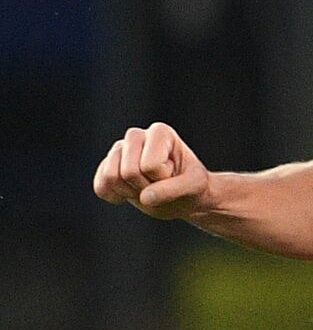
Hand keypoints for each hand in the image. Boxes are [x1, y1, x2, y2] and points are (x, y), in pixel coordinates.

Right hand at [93, 123, 212, 219]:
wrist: (183, 195)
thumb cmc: (192, 186)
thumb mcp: (194, 187)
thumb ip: (173, 190)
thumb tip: (145, 197)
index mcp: (160, 132)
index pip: (150, 166)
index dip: (163, 179)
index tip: (174, 175)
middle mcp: (136, 135)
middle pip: (128, 172)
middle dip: (146, 187)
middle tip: (160, 184)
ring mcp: (119, 150)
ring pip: (110, 177)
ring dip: (131, 192)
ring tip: (148, 186)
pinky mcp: (107, 166)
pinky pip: (100, 186)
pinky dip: (114, 196)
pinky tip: (131, 192)